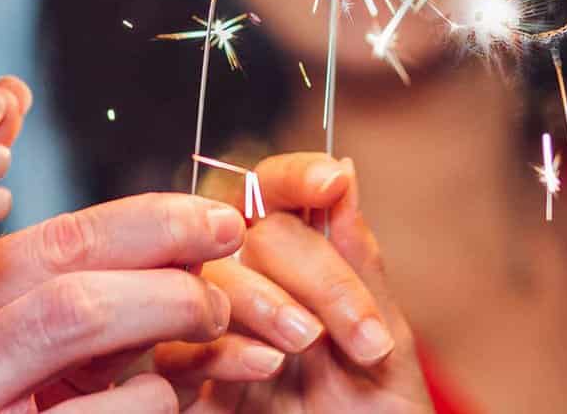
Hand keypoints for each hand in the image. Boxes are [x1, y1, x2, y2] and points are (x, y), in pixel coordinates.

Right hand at [0, 191, 248, 413]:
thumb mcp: (1, 333)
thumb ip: (57, 270)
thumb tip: (152, 208)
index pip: (56, 242)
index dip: (152, 223)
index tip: (217, 218)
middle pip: (77, 294)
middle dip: (173, 279)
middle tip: (226, 289)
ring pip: (86, 338)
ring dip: (171, 330)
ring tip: (206, 334)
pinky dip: (152, 399)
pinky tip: (156, 395)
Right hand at [156, 153, 432, 411]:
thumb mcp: (385, 352)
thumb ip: (359, 268)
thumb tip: (344, 173)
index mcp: (297, 274)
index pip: (273, 196)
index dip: (294, 175)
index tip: (332, 180)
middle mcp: (250, 296)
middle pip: (246, 231)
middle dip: (313, 268)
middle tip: (363, 334)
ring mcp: (213, 341)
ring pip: (209, 281)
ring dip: (266, 302)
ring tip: (315, 349)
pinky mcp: (186, 393)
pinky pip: (181, 352)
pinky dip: (225, 350)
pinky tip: (267, 372)